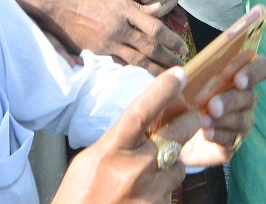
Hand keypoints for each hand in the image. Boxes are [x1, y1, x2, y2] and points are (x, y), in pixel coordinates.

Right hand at [46, 0, 187, 73]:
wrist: (59, 7)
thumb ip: (137, 7)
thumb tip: (159, 10)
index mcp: (124, 10)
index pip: (154, 27)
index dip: (170, 38)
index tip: (183, 47)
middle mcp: (119, 28)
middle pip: (148, 46)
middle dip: (167, 58)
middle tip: (181, 67)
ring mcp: (108, 42)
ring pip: (136, 60)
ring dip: (154, 69)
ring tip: (167, 78)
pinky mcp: (97, 53)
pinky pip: (119, 64)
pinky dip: (132, 71)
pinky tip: (142, 78)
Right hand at [53, 68, 196, 203]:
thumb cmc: (78, 198)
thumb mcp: (89, 161)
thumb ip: (117, 141)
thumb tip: (140, 126)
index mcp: (112, 150)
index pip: (142, 111)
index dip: (163, 89)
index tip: (179, 74)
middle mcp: (136, 168)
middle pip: (178, 132)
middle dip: (187, 121)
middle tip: (185, 119)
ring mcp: (152, 192)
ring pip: (179, 164)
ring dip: (171, 162)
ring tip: (149, 172)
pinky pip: (172, 190)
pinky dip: (163, 187)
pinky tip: (144, 194)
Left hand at [180, 54, 265, 166]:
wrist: (173, 131)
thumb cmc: (182, 98)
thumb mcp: (184, 82)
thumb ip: (189, 74)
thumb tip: (183, 73)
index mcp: (238, 76)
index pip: (261, 68)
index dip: (252, 70)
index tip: (233, 76)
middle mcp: (245, 98)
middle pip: (250, 96)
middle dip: (230, 99)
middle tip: (212, 105)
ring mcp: (241, 122)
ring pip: (241, 119)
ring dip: (223, 119)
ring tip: (203, 120)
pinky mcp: (233, 143)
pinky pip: (231, 139)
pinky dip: (218, 135)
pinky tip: (206, 133)